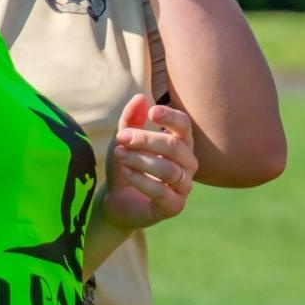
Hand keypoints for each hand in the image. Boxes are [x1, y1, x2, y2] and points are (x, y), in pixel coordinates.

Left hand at [103, 94, 196, 230]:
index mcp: (180, 144)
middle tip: (121, 137)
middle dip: (145, 140)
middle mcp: (188, 164)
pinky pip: (162, 191)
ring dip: (141, 159)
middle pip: (174, 146)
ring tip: (119, 154)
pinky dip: (142, 180)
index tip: (152, 112)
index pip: (184, 126)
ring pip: (169, 169)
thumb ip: (130, 121)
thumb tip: (140, 98)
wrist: (116, 201)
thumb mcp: (123, 141)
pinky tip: (126, 172)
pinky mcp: (175, 206)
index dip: (171, 118)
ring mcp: (184, 186)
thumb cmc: (125, 166)